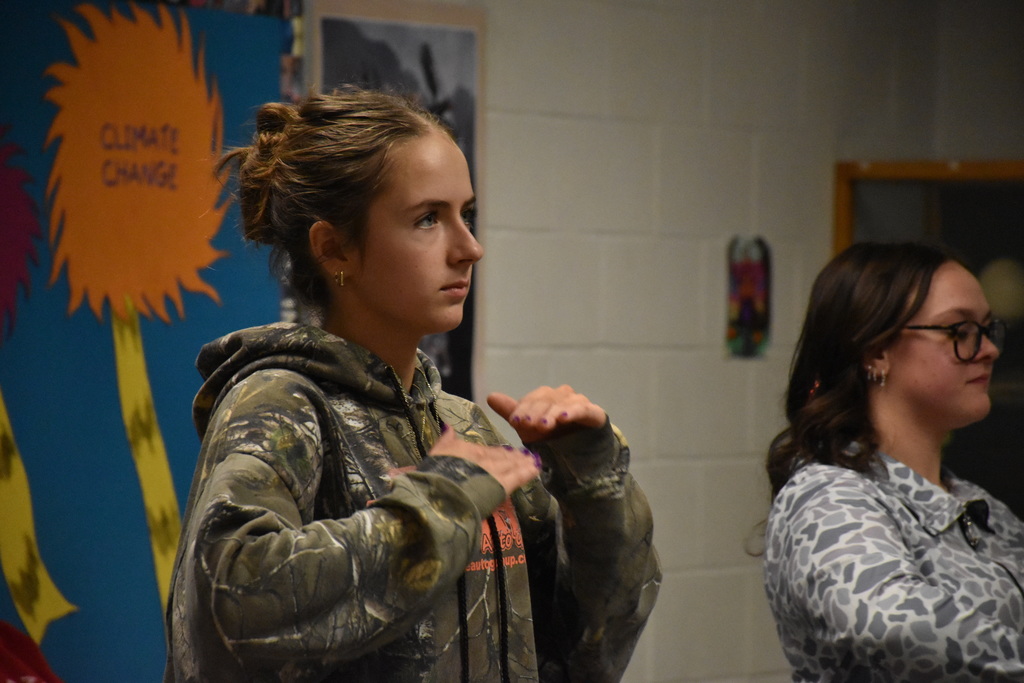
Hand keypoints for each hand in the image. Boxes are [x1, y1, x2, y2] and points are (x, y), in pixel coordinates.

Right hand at [428, 427, 539, 495]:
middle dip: (514, 457)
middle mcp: (485, 458)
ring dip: (522, 462)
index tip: (507, 451)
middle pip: (503, 457)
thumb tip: (448, 426)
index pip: (488, 451)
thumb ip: (446, 440)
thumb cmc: (435, 474)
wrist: (441, 492)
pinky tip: (536, 468)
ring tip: (532, 460)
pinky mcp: (503, 485)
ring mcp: (495, 471)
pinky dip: (528, 472)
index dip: (498, 452)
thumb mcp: (438, 453)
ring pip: (513, 464)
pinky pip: (518, 476)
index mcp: (469, 450)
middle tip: (524, 455)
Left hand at [487, 385, 606, 443]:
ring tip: (544, 425)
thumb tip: (490, 396)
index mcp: (546, 396)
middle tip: (527, 424)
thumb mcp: (528, 427)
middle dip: (535, 412)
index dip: (523, 408)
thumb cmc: (551, 436)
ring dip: (552, 412)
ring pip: (563, 402)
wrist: (580, 451)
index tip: (514, 420)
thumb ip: (512, 411)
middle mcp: (562, 395)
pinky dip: (574, 411)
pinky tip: (564, 419)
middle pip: (547, 399)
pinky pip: (583, 409)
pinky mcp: (594, 412)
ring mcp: (578, 402)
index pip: (532, 398)